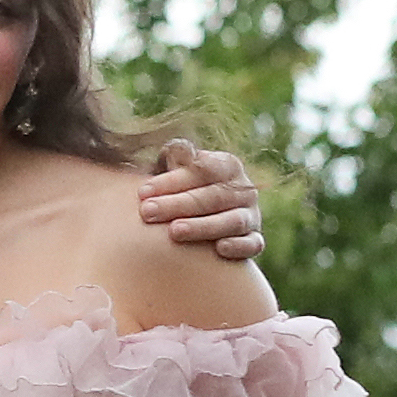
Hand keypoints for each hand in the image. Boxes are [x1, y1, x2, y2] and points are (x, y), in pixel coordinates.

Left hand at [138, 138, 266, 260]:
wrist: (204, 221)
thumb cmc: (183, 192)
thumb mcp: (177, 171)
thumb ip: (174, 158)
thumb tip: (172, 147)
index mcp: (227, 166)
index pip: (202, 169)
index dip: (172, 180)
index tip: (142, 192)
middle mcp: (243, 190)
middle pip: (213, 196)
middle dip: (178, 204)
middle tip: (147, 212)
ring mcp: (251, 216)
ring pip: (232, 220)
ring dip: (203, 226)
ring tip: (174, 231)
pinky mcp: (254, 240)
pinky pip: (253, 244)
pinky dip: (239, 246)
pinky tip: (219, 249)